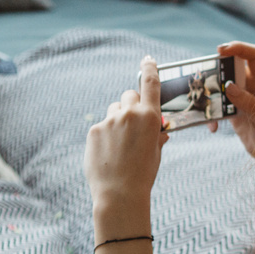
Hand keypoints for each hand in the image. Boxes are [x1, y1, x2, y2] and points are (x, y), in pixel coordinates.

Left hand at [84, 56, 168, 240]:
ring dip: (118, 120)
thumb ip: (157, 135)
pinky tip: (108, 154)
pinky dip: (105, 135)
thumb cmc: (143, 174)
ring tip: (119, 145)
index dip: (149, 68)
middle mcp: (129, 114)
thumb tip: (160, 130)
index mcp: (150, 117)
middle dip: (131, 105)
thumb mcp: (156, 153)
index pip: (150, 83)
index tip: (147, 59)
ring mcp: (109, 121)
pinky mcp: (94, 130)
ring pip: (114, 110)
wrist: (119, 194)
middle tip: (132, 124)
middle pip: (128, 96)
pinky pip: (102, 126)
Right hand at [208, 42, 254, 160]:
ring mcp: (241, 99)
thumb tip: (229, 86)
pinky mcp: (233, 112)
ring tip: (203, 102)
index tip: (221, 50)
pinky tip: (213, 127)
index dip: (239, 47)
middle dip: (218, 69)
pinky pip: (218, 106)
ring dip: (211, 93)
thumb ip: (248, 103)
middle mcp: (252, 87)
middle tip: (204, 75)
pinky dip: (212, 114)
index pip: (254, 56)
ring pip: (222, 85)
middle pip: (233, 67)